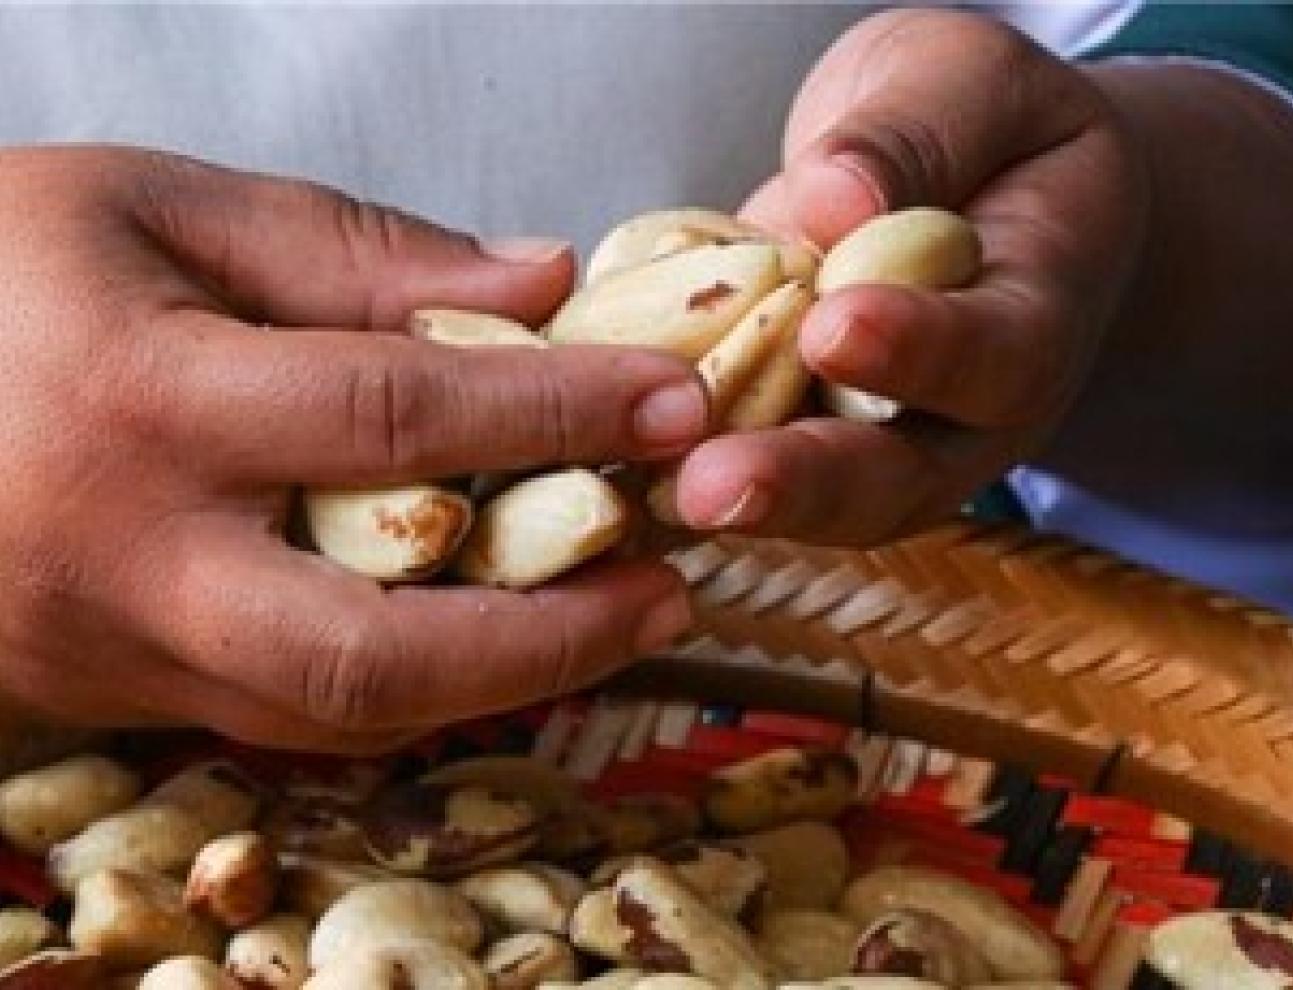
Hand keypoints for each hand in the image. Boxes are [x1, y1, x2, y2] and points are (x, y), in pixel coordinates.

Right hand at [0, 146, 705, 751]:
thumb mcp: (160, 209)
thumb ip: (356, 250)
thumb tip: (539, 282)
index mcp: (146, 401)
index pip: (397, 416)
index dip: (558, 410)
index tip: (676, 401)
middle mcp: (135, 554)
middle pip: (374, 644)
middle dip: (552, 631)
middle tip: (670, 583)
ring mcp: (122, 648)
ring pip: (341, 713)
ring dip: (503, 679)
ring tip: (615, 619)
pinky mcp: (124, 694)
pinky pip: (295, 724)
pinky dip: (416, 692)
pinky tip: (496, 643)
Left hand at [671, 10, 1146, 543]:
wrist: (975, 185)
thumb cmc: (980, 127)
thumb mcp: (964, 85)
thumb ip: (914, 136)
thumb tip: (835, 199)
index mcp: (1032, 318)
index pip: (991, 351)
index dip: (916, 349)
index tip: (833, 327)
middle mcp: (960, 414)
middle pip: (895, 476)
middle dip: (803, 482)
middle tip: (717, 484)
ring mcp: (878, 445)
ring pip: (816, 503)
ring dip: (732, 506)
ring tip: (653, 494)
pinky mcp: (801, 441)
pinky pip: (746, 467)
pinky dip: (681, 470)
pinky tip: (611, 463)